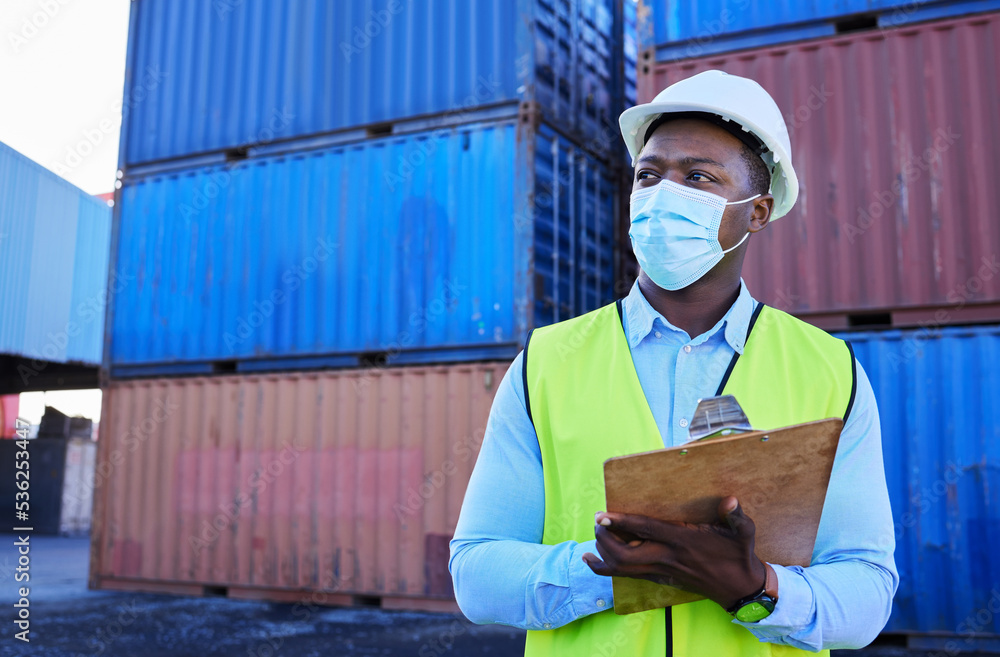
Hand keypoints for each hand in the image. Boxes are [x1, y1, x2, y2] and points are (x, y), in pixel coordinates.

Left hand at [581, 496, 766, 610]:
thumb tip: (730, 501)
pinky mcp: (660, 579)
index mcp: (682, 542)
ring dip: (603, 552)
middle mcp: (667, 557)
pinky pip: (627, 576)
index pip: (645, 531)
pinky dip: (606, 568)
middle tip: (598, 521)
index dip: (621, 523)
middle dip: (605, 538)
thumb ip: (736, 517)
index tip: (602, 515)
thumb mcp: (743, 534)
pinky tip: (592, 559)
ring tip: (595, 535)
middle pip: (624, 554)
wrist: (740, 589)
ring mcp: (662, 571)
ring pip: (622, 568)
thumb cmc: (738, 556)